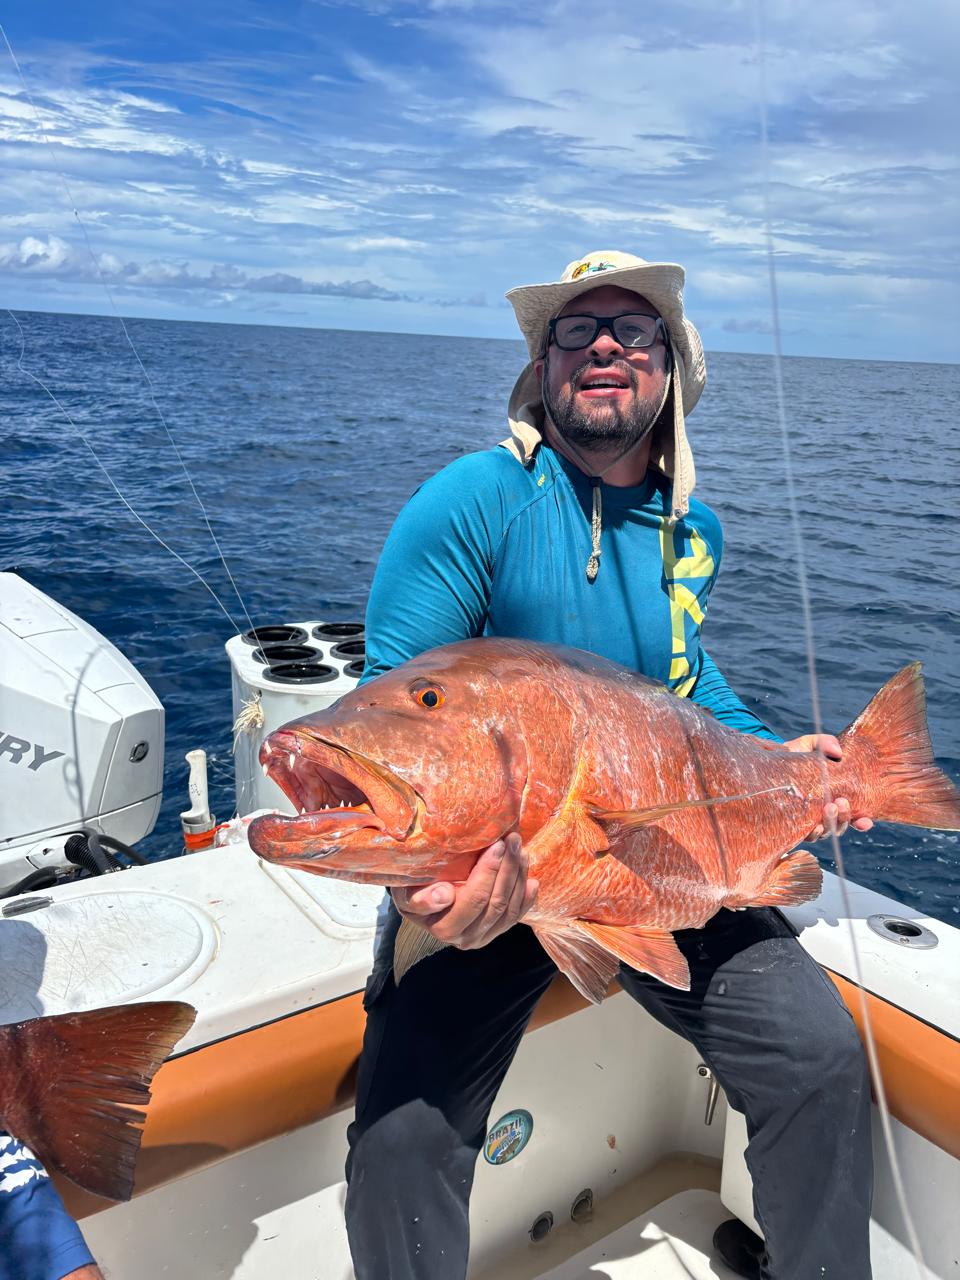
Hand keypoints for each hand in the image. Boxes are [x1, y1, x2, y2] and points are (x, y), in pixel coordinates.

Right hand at [392, 833, 538, 950]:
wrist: (416, 897)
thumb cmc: (411, 887)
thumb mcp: (406, 890)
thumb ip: (421, 897)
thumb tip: (445, 895)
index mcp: (443, 927)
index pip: (474, 900)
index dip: (488, 872)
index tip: (496, 845)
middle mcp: (464, 938)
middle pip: (495, 904)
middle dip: (507, 868)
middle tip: (513, 839)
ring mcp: (481, 937)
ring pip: (508, 909)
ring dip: (518, 877)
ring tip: (520, 849)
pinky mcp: (493, 933)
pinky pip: (515, 917)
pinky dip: (525, 898)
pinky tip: (532, 881)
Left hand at [782, 733, 873, 839]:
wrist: (772, 760)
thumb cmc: (797, 754)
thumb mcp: (811, 745)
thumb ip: (825, 743)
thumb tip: (838, 752)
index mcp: (836, 798)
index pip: (855, 815)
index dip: (862, 822)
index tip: (866, 820)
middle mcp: (825, 813)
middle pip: (840, 825)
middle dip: (844, 817)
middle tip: (840, 802)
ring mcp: (810, 820)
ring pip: (825, 832)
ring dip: (830, 823)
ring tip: (828, 808)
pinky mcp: (794, 824)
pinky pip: (805, 835)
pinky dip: (812, 833)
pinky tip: (813, 826)